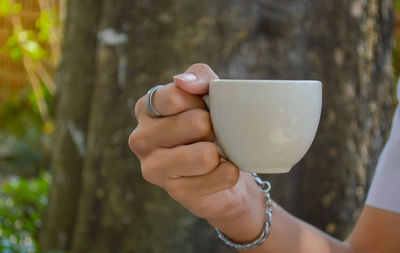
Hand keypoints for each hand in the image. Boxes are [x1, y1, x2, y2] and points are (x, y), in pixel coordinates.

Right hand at [129, 63, 265, 242]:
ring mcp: (154, 168)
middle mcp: (141, 138)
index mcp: (146, 109)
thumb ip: (198, 76)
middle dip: (214, 128)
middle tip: (213, 134)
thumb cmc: (211, 125)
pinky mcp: (175, 192)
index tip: (205, 108)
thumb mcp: (209, 92)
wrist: (223, 167)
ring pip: (206, 154)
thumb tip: (183, 81)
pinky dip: (230, 172)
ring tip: (215, 152)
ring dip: (222, 151)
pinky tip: (221, 170)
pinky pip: (220, 176)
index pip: (175, 96)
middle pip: (195, 123)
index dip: (201, 101)